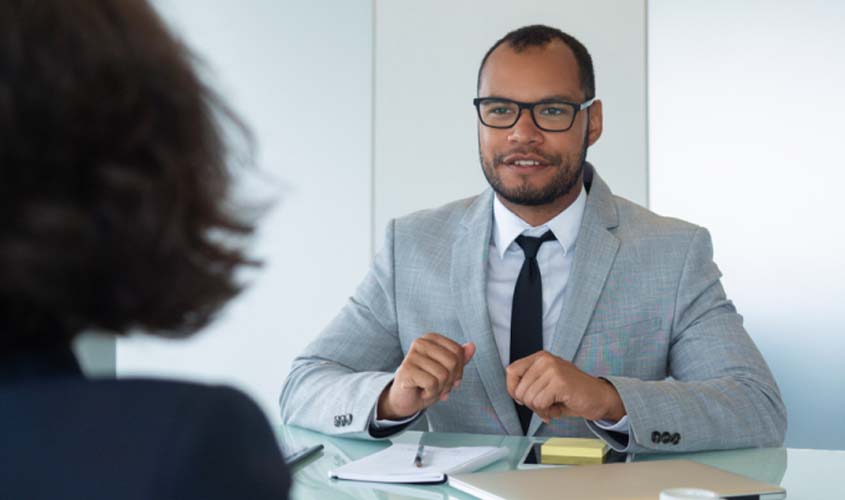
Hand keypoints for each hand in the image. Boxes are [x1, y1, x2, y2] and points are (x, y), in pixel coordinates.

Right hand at [377, 333, 475, 419]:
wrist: (406, 399)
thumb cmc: (427, 383)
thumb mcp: (448, 371)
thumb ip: (460, 358)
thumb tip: (472, 346)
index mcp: (431, 338)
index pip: (458, 352)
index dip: (459, 371)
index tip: (449, 379)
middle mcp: (420, 342)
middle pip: (452, 362)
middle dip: (450, 381)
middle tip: (438, 386)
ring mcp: (411, 355)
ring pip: (443, 374)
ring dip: (440, 388)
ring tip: (429, 389)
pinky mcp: (406, 370)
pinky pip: (432, 383)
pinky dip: (431, 393)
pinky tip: (422, 392)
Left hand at [505, 351, 625, 423]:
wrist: (600, 398)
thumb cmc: (573, 392)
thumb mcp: (547, 382)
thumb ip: (530, 383)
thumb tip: (513, 393)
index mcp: (540, 357)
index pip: (511, 371)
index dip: (513, 389)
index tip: (522, 398)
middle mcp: (545, 360)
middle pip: (519, 389)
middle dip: (530, 404)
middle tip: (545, 404)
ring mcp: (552, 370)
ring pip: (529, 398)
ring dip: (540, 409)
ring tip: (553, 406)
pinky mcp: (559, 382)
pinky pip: (540, 404)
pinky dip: (547, 412)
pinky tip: (557, 409)